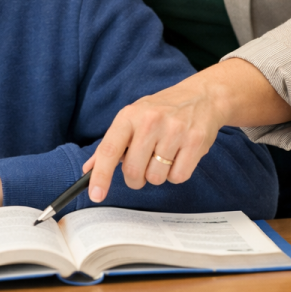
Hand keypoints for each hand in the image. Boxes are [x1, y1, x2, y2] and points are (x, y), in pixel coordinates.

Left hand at [83, 59, 290, 202]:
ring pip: (156, 177)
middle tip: (142, 167)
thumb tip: (88, 170)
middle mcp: (150, 121)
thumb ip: (111, 145)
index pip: (109, 150)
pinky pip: (178, 177)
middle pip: (133, 171)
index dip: (100, 176)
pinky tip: (179, 157)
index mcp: (129, 115)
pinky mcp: (195, 142)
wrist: (201, 96)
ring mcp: (174, 131)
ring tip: (164, 156)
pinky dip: (176, 174)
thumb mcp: (132, 118)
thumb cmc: (161, 110)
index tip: (96, 195)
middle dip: (135, 179)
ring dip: (158, 176)